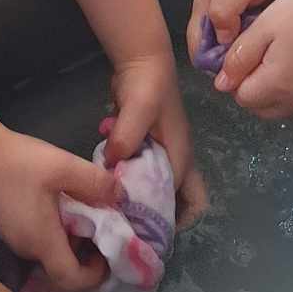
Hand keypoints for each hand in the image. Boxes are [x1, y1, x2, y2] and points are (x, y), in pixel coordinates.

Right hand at [0, 127, 117, 291]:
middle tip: (104, 229)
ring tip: (87, 211)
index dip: (95, 276)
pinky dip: (56, 231)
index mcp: (42, 241)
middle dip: (87, 256)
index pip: (71, 279)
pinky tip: (62, 204)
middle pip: (62, 268)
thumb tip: (121, 196)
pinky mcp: (7, 227)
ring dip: (72, 241)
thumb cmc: (19, 161)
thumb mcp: (63, 166)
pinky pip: (38, 240)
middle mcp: (27, 248)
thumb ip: (96, 183)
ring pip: (50, 252)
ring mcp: (14, 239)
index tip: (109, 255)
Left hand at [102, 50, 207, 225]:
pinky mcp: (146, 148)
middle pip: (179, 201)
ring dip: (139, 199)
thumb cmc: (147, 85)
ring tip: (114, 207)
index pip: (185, 202)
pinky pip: (140, 174)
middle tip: (129, 225)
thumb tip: (112, 166)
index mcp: (181, 157)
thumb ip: (125, 138)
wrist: (142, 60)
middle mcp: (176, 160)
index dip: (167, 219)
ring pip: (157, 189)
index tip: (143, 231)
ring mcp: (162, 154)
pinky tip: (107, 179)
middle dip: (157, 216)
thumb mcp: (137, 110)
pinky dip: (127, 180)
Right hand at [187, 0, 292, 61]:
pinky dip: (261, 44)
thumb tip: (222, 42)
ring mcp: (238, 17)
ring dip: (249, 54)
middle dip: (231, 63)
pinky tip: (274, 47)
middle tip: (252, 69)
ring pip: (238, 47)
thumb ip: (223, 12)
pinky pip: (255, 38)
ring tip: (266, 60)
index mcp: (205, 8)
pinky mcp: (256, 17)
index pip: (197, 46)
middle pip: (218, 52)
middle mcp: (219, 16)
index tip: (229, 74)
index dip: (209, 63)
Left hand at [215, 0, 292, 117]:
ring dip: (278, 96)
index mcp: (275, 85)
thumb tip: (222, 83)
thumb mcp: (265, 26)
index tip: (246, 57)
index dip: (238, 79)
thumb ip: (240, 57)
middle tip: (263, 59)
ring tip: (285, 62)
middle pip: (262, 110)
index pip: (242, 99)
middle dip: (255, 91)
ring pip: (287, 111)